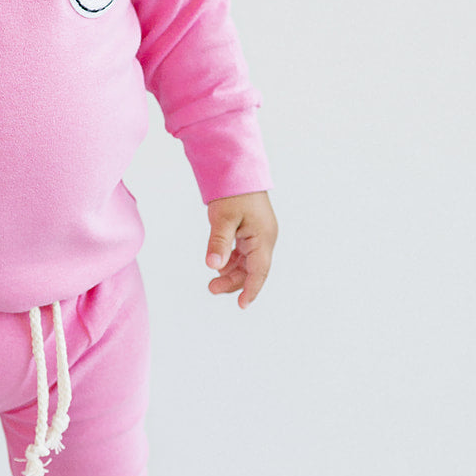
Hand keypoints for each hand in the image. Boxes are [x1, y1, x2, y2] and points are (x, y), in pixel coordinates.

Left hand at [205, 192, 277, 308]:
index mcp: (263, 237)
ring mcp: (258, 236)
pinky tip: (218, 266)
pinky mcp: (250, 233)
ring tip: (212, 282)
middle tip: (211, 288)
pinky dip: (231, 262)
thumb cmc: (232, 192)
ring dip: (231, 273)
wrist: (237, 170)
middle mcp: (264, 239)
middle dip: (234, 282)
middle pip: (252, 270)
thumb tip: (213, 266)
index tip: (242, 305)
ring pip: (246, 263)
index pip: (259, 270)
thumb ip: (219, 243)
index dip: (251, 289)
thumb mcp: (223, 218)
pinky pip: (242, 254)